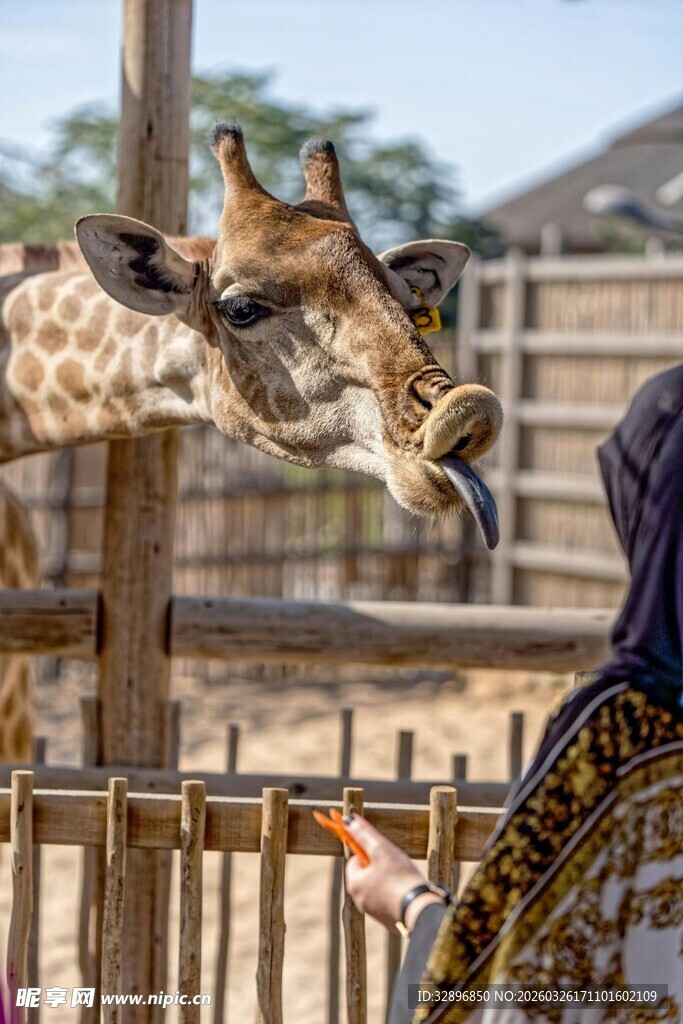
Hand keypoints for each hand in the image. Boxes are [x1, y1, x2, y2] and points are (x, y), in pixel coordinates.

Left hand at [343, 815, 444, 932]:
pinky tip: (408, 891)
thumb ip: (363, 833)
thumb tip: (347, 820)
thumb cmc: (400, 877)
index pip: (355, 860)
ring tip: (404, 878)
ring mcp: (373, 912)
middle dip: (381, 867)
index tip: (384, 853)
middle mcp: (359, 901)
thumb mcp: (381, 849)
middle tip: (397, 865)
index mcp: (354, 884)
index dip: (370, 853)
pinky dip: (396, 894)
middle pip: (367, 874)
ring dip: (389, 880)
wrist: (421, 910)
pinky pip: (388, 900)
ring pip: (378, 887)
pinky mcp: (387, 920)